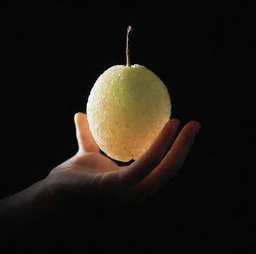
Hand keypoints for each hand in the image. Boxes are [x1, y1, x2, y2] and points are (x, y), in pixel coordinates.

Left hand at [44, 113, 200, 204]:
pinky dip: (159, 146)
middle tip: (196, 125)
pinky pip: (143, 166)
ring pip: (163, 170)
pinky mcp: (117, 190)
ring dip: (179, 147)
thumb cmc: (70, 180)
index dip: (175, 151)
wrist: (50, 198)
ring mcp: (129, 194)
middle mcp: (136, 192)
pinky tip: (169, 127)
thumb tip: (80, 113)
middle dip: (185, 148)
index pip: (160, 169)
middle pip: (169, 170)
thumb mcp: (86, 154)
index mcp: (133, 184)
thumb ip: (87, 136)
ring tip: (185, 124)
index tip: (182, 131)